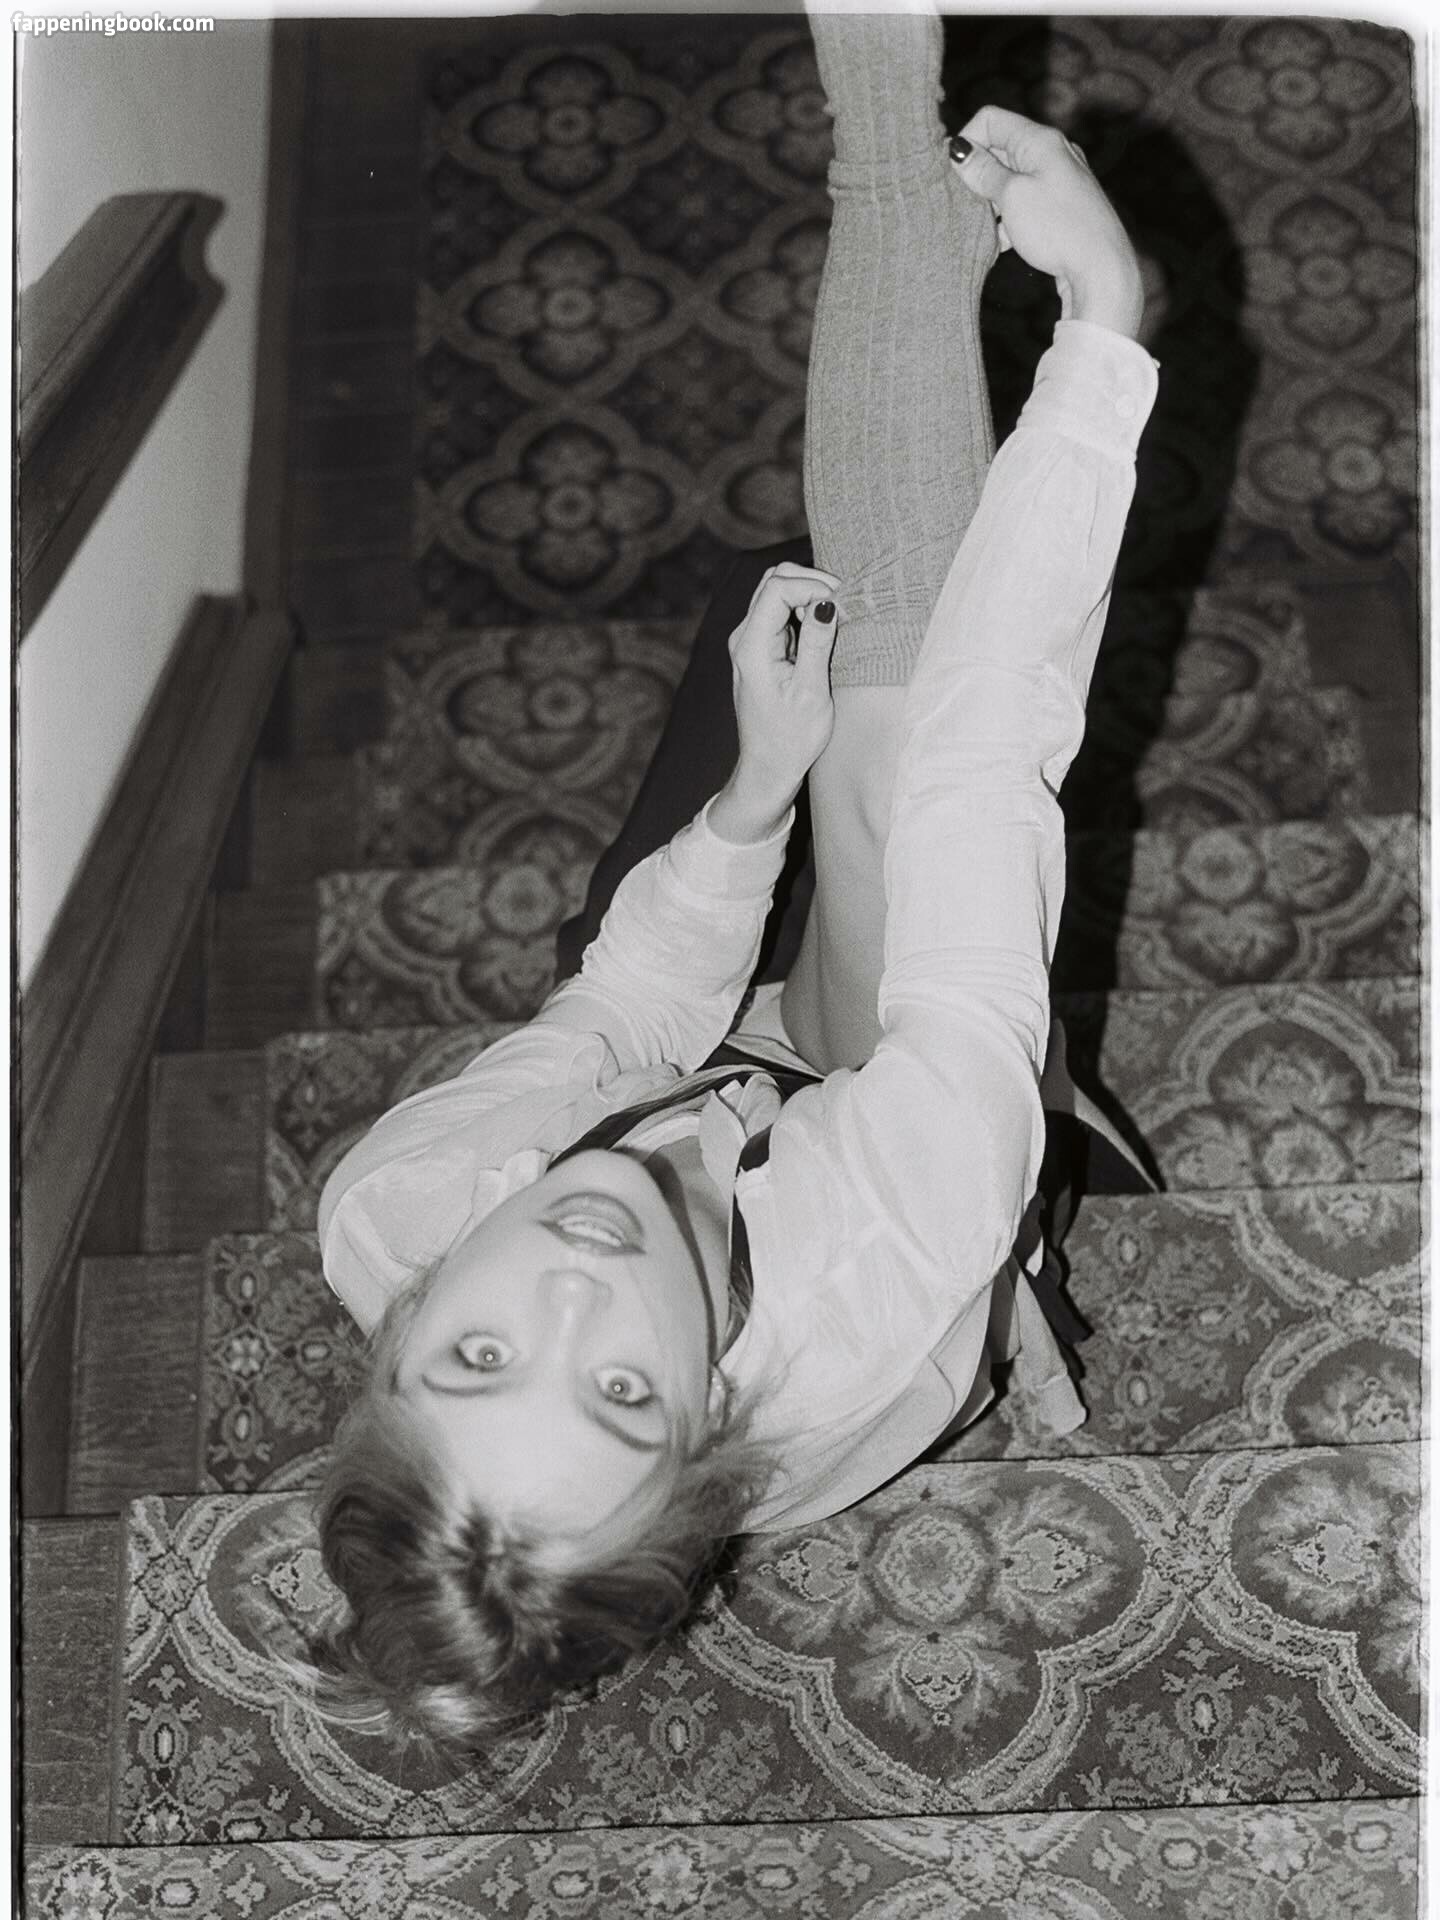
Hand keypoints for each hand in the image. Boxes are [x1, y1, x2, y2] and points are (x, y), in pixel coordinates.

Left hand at [711, 561, 841, 842]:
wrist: (768, 768)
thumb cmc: (790, 739)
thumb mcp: (811, 692)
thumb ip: (816, 642)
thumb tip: (828, 602)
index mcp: (752, 647)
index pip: (777, 587)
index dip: (813, 585)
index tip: (843, 604)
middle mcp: (744, 638)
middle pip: (774, 581)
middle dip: (812, 582)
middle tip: (844, 604)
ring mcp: (750, 642)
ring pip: (777, 593)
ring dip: (809, 595)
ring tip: (838, 617)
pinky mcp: (760, 649)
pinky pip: (780, 612)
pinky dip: (804, 609)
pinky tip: (825, 628)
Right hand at [950, 106, 1143, 337]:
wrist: (1101, 269)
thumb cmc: (1058, 229)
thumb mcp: (1012, 197)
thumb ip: (983, 172)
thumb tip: (959, 151)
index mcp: (1041, 140)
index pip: (991, 120)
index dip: (967, 142)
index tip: (954, 175)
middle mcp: (1053, 152)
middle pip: (1000, 150)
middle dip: (978, 175)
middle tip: (965, 206)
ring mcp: (1058, 180)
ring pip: (1010, 180)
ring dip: (991, 202)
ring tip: (986, 230)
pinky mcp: (1060, 207)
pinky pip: (1024, 202)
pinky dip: (1009, 218)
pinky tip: (1003, 242)